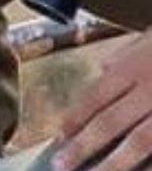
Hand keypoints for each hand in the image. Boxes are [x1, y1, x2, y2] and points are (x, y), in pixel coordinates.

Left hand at [54, 29, 151, 170]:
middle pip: (111, 122)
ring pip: (140, 142)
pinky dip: (149, 164)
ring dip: (116, 163)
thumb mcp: (142, 42)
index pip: (95, 96)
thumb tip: (102, 74)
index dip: (75, 118)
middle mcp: (147, 90)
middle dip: (84, 145)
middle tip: (62, 164)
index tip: (58, 137)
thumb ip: (122, 60)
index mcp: (132, 68)